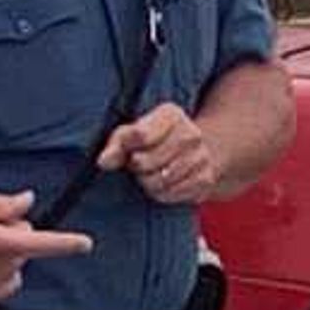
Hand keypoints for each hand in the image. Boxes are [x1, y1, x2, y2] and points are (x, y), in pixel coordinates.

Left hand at [96, 102, 220, 207]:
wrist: (192, 152)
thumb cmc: (154, 140)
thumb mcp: (131, 134)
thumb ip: (116, 145)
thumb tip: (103, 161)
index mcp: (171, 114)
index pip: (140, 135)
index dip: (128, 148)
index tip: (130, 149)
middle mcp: (191, 133)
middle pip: (145, 162)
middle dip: (137, 167)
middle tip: (140, 164)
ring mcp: (201, 157)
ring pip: (158, 181)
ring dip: (148, 182)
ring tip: (151, 173)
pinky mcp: (205, 180)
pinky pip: (170, 194)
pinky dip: (162, 193)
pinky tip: (164, 183)